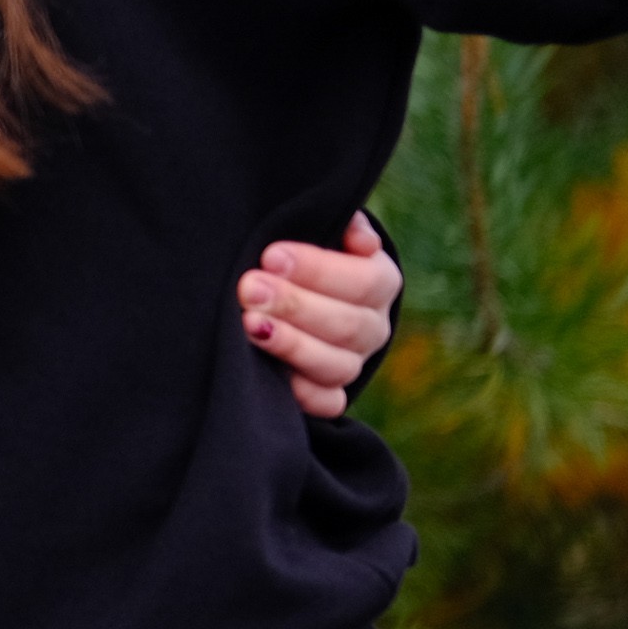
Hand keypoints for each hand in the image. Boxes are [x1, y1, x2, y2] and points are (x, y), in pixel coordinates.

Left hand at [243, 213, 402, 418]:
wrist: (297, 289)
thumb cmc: (302, 251)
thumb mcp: (321, 230)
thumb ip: (339, 225)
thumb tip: (357, 234)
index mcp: (379, 281)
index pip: (362, 281)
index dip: (317, 270)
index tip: (271, 256)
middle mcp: (373, 326)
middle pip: (346, 325)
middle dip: (294, 305)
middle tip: (248, 289)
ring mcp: (353, 362)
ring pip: (337, 365)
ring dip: (292, 345)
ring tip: (250, 324)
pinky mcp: (331, 392)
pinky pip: (328, 403)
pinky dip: (304, 393)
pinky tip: (273, 375)